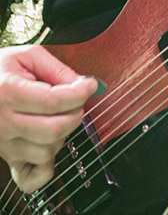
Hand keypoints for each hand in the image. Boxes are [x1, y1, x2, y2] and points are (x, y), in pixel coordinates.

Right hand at [0, 45, 97, 193]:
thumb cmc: (1, 71)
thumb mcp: (26, 56)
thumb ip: (55, 68)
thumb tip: (80, 83)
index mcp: (8, 92)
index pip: (53, 102)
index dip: (79, 94)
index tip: (90, 85)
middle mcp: (5, 123)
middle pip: (53, 130)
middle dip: (75, 114)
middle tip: (76, 101)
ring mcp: (5, 145)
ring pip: (46, 152)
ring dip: (62, 136)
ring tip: (58, 118)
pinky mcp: (7, 159)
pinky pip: (30, 179)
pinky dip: (47, 168)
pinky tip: (50, 146)